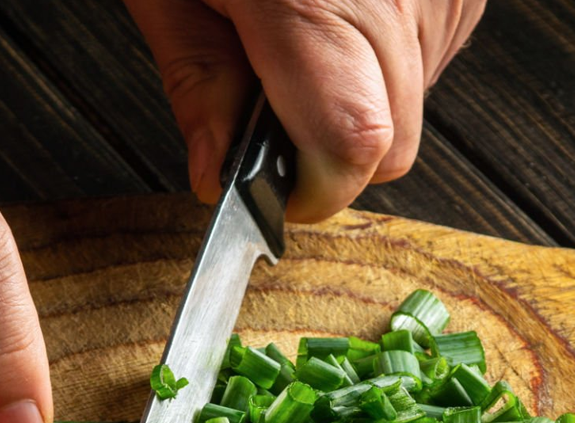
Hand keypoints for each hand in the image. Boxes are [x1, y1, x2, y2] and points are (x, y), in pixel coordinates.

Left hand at [123, 0, 485, 220]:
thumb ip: (198, 85)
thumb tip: (215, 175)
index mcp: (310, 1)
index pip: (353, 146)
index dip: (314, 191)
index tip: (276, 195)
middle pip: (391, 142)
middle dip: (328, 156)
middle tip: (273, 113)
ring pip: (412, 104)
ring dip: (354, 105)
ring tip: (300, 42)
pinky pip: (432, 55)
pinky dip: (382, 62)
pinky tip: (338, 19)